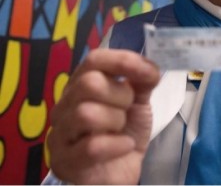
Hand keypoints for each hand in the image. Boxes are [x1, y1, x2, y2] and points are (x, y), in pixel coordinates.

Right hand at [47, 49, 159, 183]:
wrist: (118, 172)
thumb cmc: (124, 134)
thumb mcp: (138, 103)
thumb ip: (143, 81)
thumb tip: (149, 65)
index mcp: (82, 84)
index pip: (94, 59)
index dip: (122, 61)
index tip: (147, 72)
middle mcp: (66, 105)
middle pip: (89, 83)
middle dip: (120, 96)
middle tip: (128, 110)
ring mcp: (60, 133)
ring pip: (86, 114)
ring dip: (116, 121)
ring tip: (121, 130)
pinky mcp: (64, 161)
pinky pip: (92, 146)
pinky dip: (116, 145)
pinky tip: (123, 146)